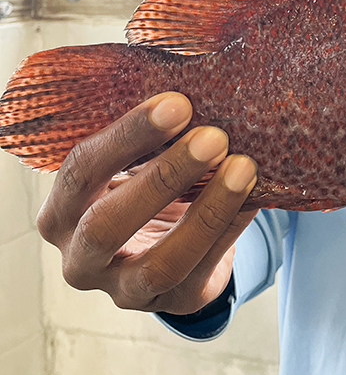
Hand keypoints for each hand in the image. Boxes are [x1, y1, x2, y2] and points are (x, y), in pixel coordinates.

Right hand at [37, 92, 258, 315]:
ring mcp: (123, 290)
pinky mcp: (172, 304)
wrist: (171, 238)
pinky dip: (231, 229)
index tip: (177, 102)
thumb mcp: (134, 159)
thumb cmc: (147, 182)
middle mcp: (80, 257)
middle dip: (164, 177)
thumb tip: (195, 70)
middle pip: (109, 224)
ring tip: (245, 167)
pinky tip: (255, 196)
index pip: (82, 170)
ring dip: (207, 212)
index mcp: (61, 210)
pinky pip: (203, 270)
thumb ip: (149, 131)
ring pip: (161, 262)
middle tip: (214, 136)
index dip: (128, 136)